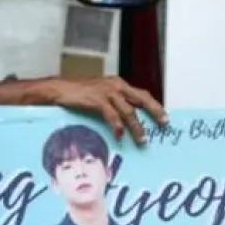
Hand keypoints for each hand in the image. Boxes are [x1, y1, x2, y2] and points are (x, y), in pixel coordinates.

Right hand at [49, 76, 168, 144]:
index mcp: (119, 84)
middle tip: (164, 123)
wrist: (60, 88)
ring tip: (142, 139)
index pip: (142, 94)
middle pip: (142, 99)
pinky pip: (112, 115)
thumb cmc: (80, 93)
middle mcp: (116, 86)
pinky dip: (117, 127)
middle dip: (155, 111)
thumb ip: (115, 102)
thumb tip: (128, 118)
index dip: (154, 105)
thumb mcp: (102, 94)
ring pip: (129, 111)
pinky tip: (120, 136)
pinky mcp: (97, 100)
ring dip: (137, 127)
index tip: (164, 117)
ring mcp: (107, 92)